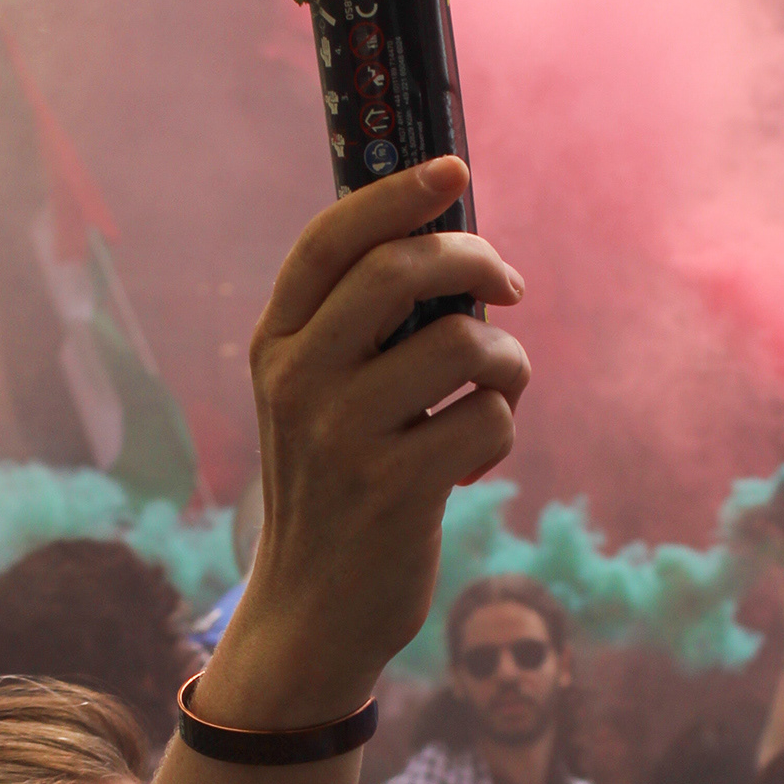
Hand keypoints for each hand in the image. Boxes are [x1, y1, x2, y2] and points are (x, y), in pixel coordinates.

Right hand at [213, 160, 529, 723]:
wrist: (312, 612)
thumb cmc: (335, 488)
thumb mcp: (315, 401)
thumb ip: (356, 329)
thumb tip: (453, 247)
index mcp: (275, 347)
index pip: (330, 241)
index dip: (395, 195)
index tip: (451, 171)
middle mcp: (298, 382)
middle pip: (401, 272)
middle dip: (475, 262)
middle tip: (508, 288)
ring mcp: (342, 435)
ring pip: (465, 344)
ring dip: (508, 362)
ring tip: (496, 393)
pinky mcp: (394, 488)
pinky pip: (488, 417)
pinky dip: (502, 430)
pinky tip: (476, 459)